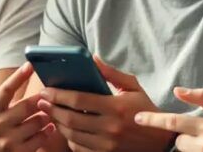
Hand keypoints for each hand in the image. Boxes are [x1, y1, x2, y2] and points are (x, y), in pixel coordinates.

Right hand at [0, 62, 55, 151]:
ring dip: (46, 116)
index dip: (19, 76)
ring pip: (38, 121)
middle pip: (28, 104)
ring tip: (47, 114)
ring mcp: (7, 140)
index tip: (31, 64)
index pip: (6, 89)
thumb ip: (7, 99)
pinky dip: (48, 131)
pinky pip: (42, 136)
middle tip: (48, 96)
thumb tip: (27, 73)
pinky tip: (48, 128)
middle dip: (41, 100)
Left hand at [37, 56, 174, 151]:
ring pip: (72, 135)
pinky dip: (69, 139)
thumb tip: (93, 59)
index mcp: (115, 107)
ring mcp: (107, 145)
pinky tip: (65, 128)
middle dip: (52, 109)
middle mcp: (110, 128)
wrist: (161, 140)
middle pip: (71, 119)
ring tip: (50, 113)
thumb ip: (111, 73)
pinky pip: (79, 149)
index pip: (79, 100)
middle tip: (41, 101)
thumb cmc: (145, 109)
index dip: (59, 95)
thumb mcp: (133, 87)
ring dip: (58, 123)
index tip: (46, 90)